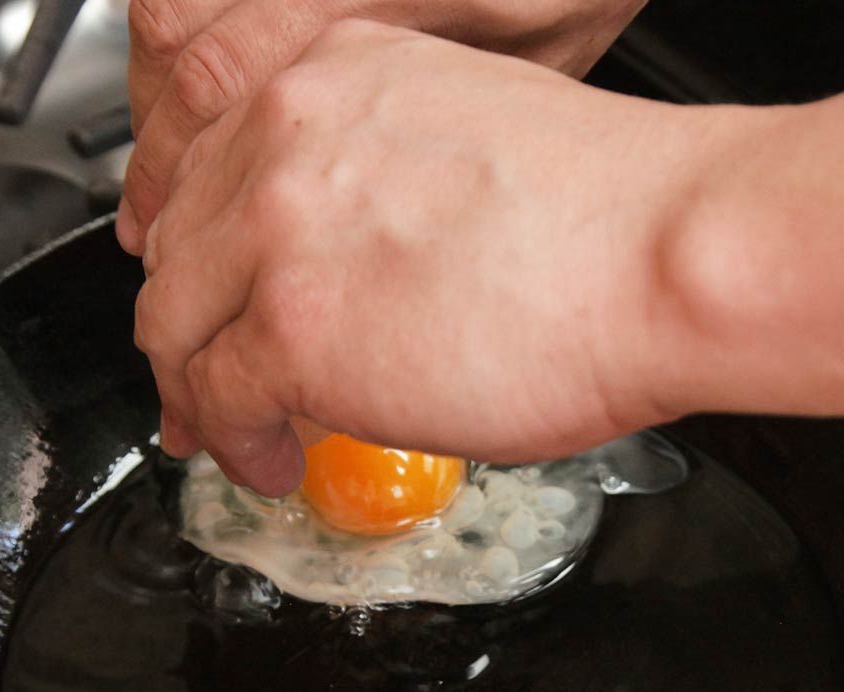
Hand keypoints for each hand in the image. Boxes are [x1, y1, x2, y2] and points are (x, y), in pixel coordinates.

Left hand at [133, 20, 724, 494]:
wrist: (666, 253)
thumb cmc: (614, 214)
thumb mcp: (472, 145)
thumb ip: (383, 185)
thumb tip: (363, 263)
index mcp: (335, 80)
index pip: (218, 168)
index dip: (205, 249)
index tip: (214, 293)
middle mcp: (288, 136)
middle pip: (182, 246)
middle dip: (187, 325)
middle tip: (205, 376)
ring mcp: (278, 230)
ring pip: (176, 324)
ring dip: (198, 393)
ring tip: (230, 436)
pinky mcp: (291, 328)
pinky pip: (218, 398)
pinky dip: (231, 442)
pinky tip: (266, 461)